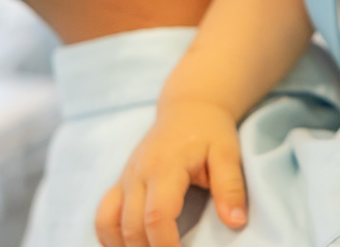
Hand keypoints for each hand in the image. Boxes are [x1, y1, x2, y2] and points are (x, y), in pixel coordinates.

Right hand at [95, 100, 246, 246]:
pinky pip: (104, 214)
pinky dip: (109, 236)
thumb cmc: (210, 130)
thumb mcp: (228, 152)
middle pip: (131, 226)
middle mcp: (137, 174)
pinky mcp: (121, 182)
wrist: (189, 106)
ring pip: (109, 222)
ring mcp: (125, 178)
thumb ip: (230, 187)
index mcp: (165, 167)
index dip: (166, 245)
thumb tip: (236, 222)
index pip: (157, 215)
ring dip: (125, 246)